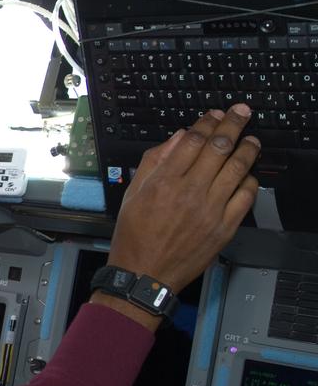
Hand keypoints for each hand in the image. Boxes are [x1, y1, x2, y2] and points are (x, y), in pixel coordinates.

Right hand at [106, 105, 259, 295]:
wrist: (144, 273)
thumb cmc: (135, 235)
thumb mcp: (133, 193)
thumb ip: (154, 161)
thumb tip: (177, 138)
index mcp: (164, 181)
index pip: (193, 140)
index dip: (207, 122)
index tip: (215, 114)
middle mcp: (190, 192)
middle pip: (219, 147)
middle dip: (233, 124)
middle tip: (242, 112)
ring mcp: (211, 209)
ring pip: (238, 168)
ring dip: (248, 149)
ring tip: (252, 139)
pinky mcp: (224, 227)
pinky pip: (246, 196)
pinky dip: (250, 181)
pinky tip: (248, 174)